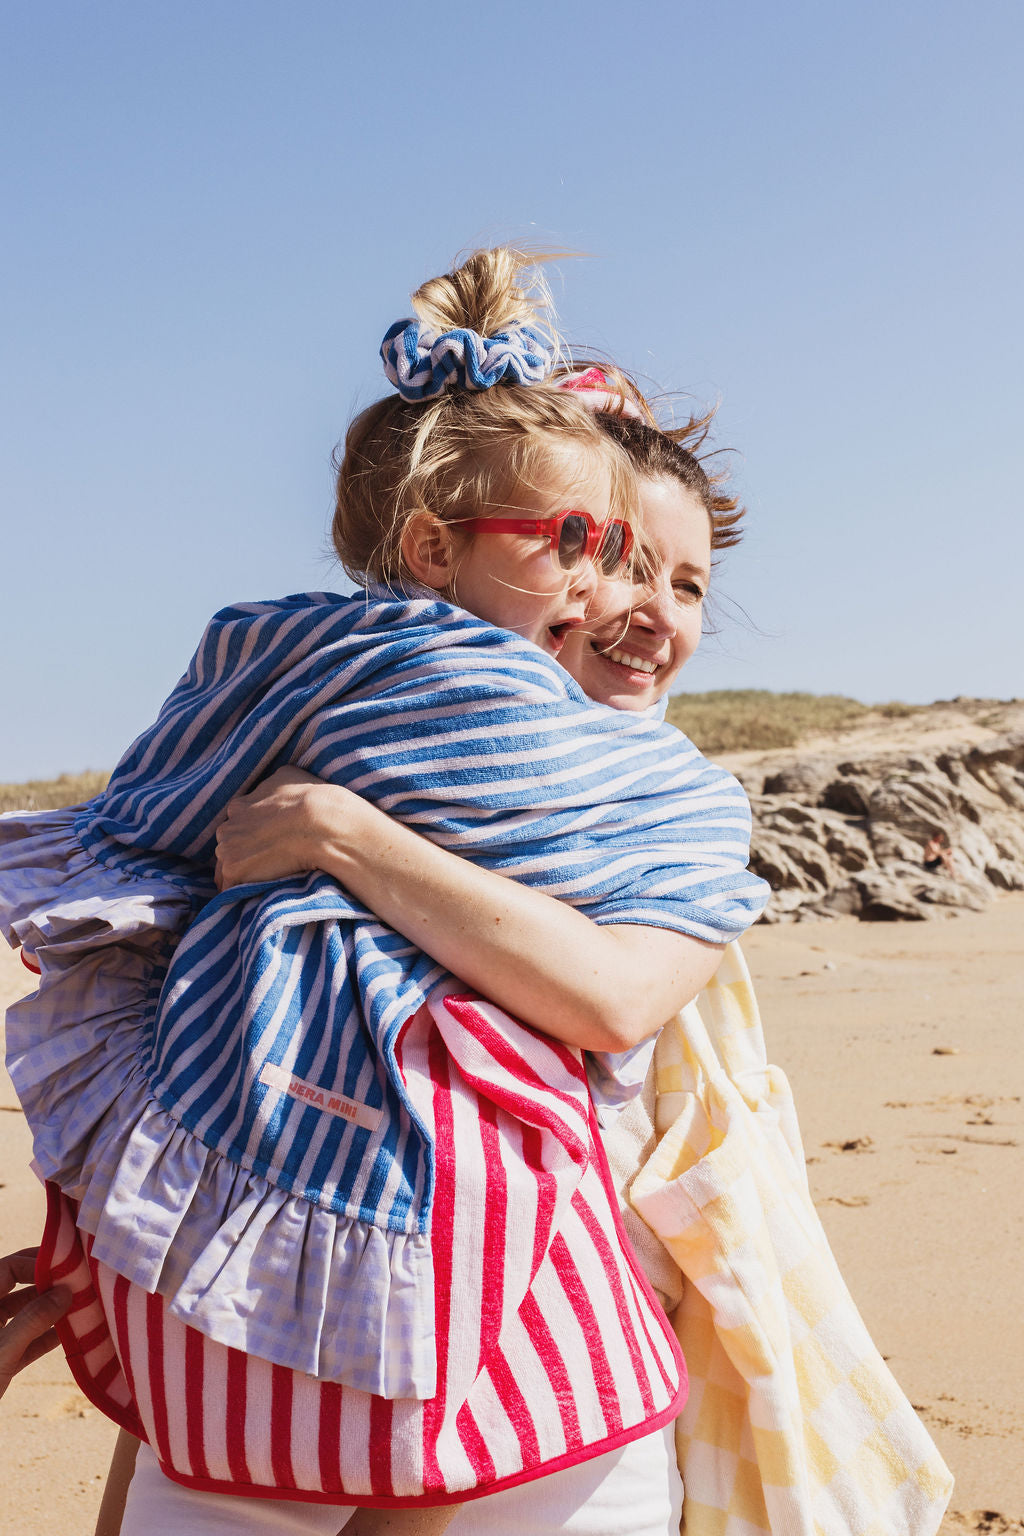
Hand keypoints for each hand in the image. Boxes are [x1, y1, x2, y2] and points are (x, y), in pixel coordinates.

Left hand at [0, 1249, 70, 1398]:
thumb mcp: (2, 1351)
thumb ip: (32, 1319)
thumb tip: (65, 1292)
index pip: (8, 1269)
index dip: (37, 1265)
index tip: (66, 1269)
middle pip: (18, 1288)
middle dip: (47, 1284)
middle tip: (77, 1279)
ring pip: (25, 1314)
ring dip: (52, 1311)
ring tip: (82, 1305)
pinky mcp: (1, 1359)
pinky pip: (27, 1340)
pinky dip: (47, 1337)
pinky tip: (71, 1334)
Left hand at [215, 767, 369, 890]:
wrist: (319, 823)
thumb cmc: (311, 799)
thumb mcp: (288, 776)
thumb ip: (272, 785)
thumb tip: (275, 788)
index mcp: (239, 806)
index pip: (236, 828)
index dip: (250, 838)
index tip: (264, 846)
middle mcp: (227, 827)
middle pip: (229, 848)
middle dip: (244, 856)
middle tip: (266, 866)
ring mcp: (228, 850)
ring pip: (227, 869)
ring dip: (242, 876)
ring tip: (261, 885)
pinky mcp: (235, 871)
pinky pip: (232, 890)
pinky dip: (242, 895)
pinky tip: (257, 898)